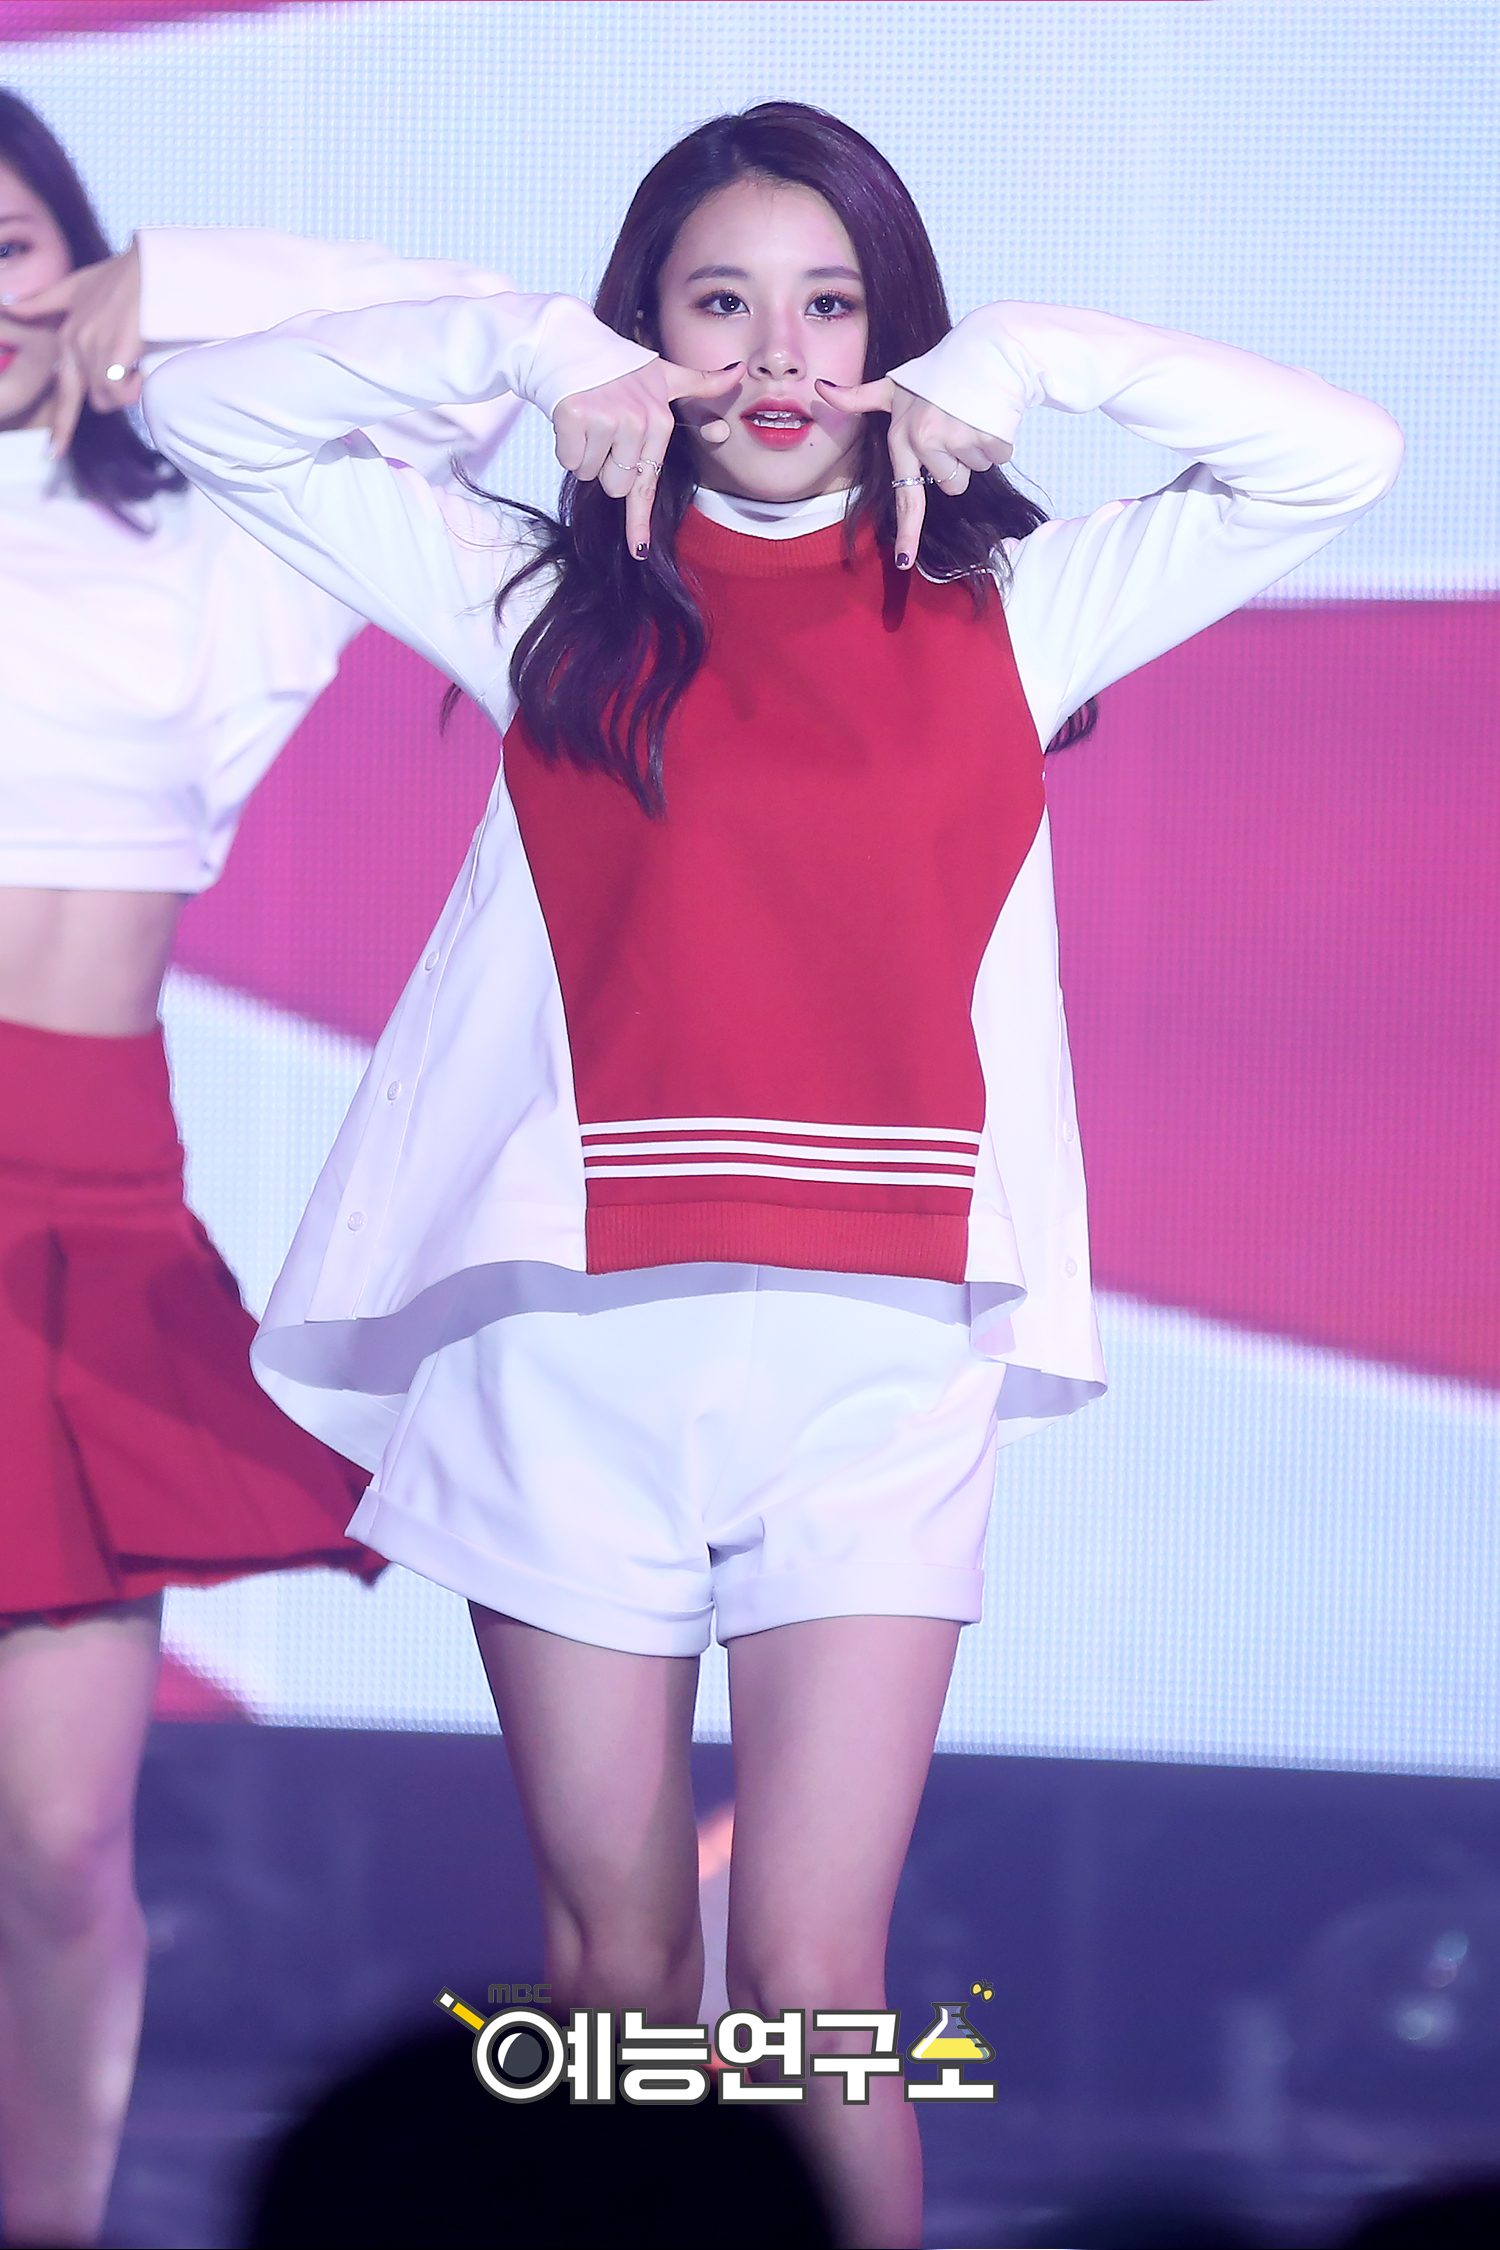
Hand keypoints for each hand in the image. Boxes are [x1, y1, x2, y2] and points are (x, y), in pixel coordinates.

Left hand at [3, 242, 142, 456]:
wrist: (149, 268)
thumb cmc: (119, 276)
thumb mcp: (76, 286)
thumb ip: (45, 302)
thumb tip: (10, 307)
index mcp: (67, 337)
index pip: (61, 390)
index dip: (60, 426)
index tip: (54, 452)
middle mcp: (75, 346)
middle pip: (89, 400)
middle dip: (111, 397)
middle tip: (132, 379)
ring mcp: (93, 350)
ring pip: (107, 397)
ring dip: (127, 389)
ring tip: (139, 362)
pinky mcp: (115, 353)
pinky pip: (119, 389)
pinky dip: (132, 386)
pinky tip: (141, 367)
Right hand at [552, 357, 741, 558]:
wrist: (569, 342)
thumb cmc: (618, 366)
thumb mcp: (663, 374)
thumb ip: (700, 383)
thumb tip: (738, 372)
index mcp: (659, 421)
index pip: (648, 482)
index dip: (639, 521)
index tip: (638, 550)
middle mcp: (637, 422)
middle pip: (615, 485)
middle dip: (605, 465)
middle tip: (603, 430)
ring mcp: (606, 420)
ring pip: (590, 474)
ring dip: (585, 455)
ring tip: (589, 421)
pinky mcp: (575, 416)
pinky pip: (570, 460)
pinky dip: (566, 445)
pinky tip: (571, 418)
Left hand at [816, 375, 1011, 569]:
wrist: (985, 348)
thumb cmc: (936, 372)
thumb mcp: (894, 385)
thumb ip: (859, 397)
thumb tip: (822, 388)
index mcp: (902, 437)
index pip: (905, 495)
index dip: (907, 531)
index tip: (905, 562)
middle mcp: (926, 441)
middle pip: (951, 486)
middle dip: (958, 464)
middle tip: (954, 429)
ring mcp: (957, 439)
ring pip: (974, 472)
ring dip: (977, 450)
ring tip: (970, 417)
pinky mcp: (987, 435)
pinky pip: (996, 457)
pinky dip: (998, 441)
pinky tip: (989, 416)